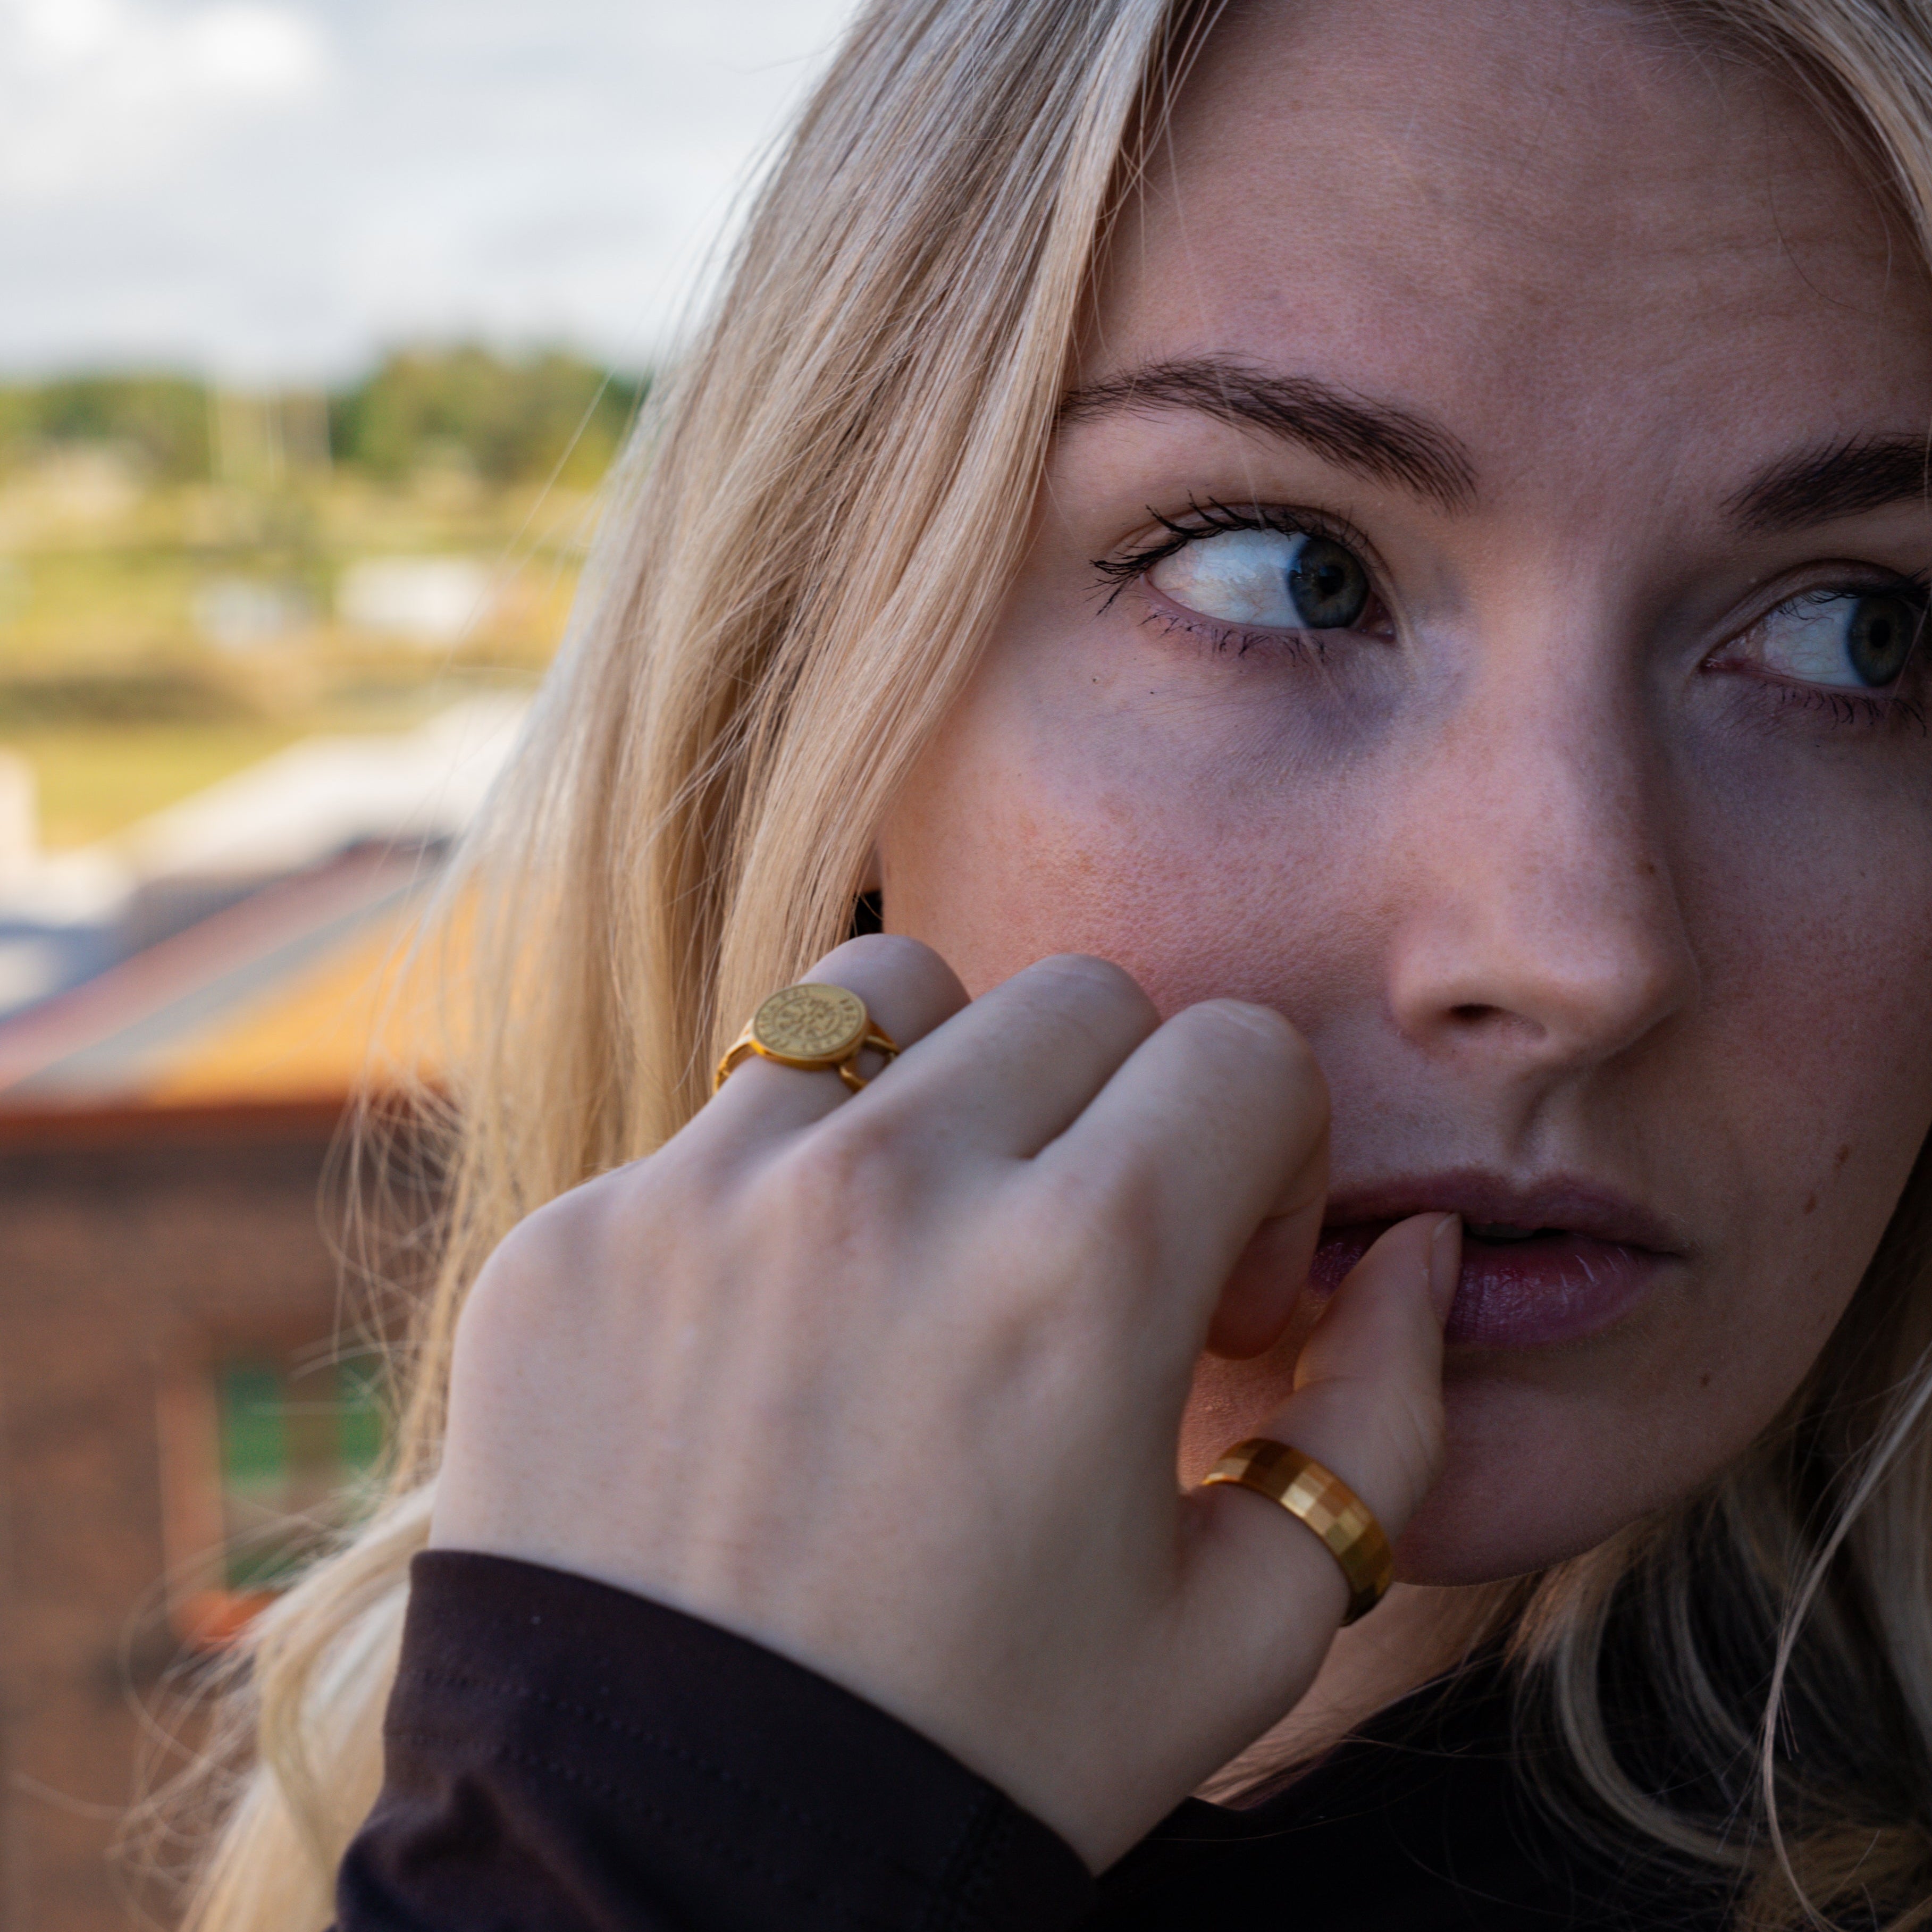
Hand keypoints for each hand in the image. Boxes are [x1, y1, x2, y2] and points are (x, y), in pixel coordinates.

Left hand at [431, 936, 1457, 1868]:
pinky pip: (717, 1124)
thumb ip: (1381, 1413)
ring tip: (932, 1234)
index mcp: (1084, 1268)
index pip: (1240, 1050)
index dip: (1267, 1156)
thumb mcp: (1253, 1623)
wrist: (674, 1872)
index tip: (1220, 1276)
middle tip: (1085, 1257)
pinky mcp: (577, 1238)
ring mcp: (706, 1195)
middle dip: (1124, 1110)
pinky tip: (773, 1340)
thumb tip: (1409, 1252)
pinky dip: (780, 1190)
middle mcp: (890, 1187)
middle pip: (1075, 1000)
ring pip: (879, 995)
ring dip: (945, 1085)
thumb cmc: (987, 1755)